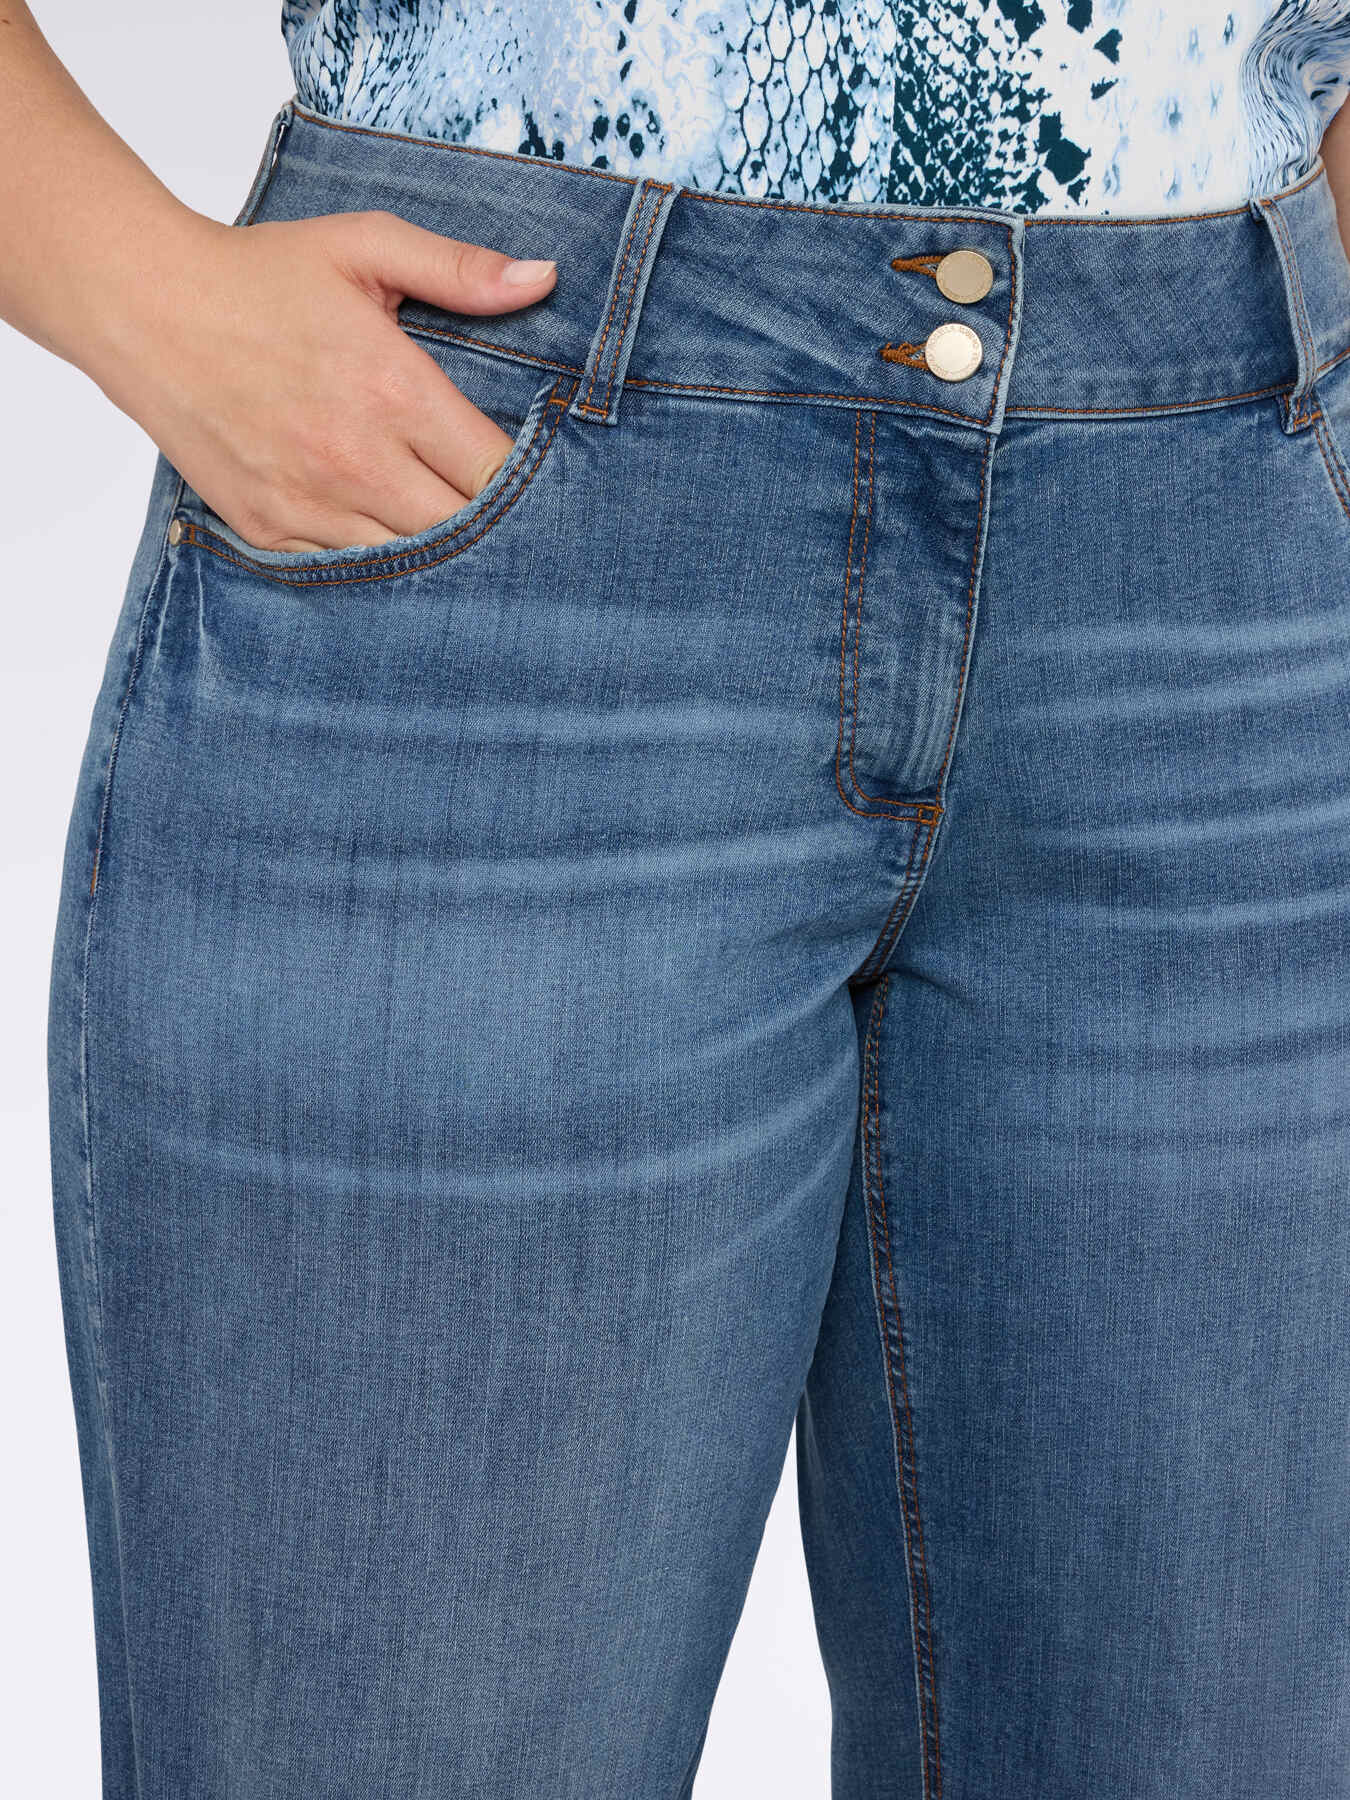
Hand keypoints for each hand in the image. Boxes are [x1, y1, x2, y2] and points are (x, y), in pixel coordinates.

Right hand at [87, 208, 557, 551]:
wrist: (144, 308)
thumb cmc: (257, 276)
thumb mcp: (363, 247)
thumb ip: (457, 268)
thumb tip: (543, 278)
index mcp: (393, 392)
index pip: (496, 472)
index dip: (526, 483)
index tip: (534, 474)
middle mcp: (356, 460)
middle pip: (462, 533)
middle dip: (489, 524)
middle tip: (498, 508)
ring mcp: (309, 504)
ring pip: (408, 561)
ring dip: (436, 551)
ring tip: (448, 524)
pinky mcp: (269, 530)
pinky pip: (347, 571)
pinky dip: (375, 560)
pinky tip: (387, 535)